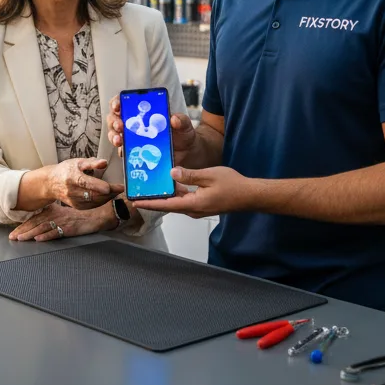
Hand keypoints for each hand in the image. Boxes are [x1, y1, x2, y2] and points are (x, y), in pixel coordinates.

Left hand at [9, 201, 117, 241]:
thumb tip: (44, 222)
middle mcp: (56, 215)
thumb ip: (55, 216)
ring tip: (20, 239)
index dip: (24, 225)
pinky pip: (55, 232)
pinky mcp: (69, 228)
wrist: (98, 214)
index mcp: (54, 211)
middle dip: (22, 230)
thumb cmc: (83, 215)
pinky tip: (38, 239)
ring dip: (30, 234)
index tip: (15, 232)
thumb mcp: (66, 213)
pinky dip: (46, 236)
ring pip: (42, 228)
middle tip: (12, 237)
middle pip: (36, 223)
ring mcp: (62, 222)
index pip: (36, 219)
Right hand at [45, 157, 111, 208]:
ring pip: (94, 201)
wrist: (51, 183)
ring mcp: (74, 200)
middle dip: (109, 192)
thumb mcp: (77, 162)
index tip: (112, 186)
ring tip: (116, 191)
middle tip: (121, 188)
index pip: (87, 182)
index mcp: (72, 177)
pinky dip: (101, 201)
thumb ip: (91, 163)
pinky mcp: (76, 206)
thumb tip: (104, 163)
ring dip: (107, 198)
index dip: (100, 186)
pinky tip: (108, 196)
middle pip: (93, 194)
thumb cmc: (66, 170)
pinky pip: (92, 206)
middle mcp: (72, 191)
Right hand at [106, 95, 195, 164]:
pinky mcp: (134, 152)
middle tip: (120, 126)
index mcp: (143, 111)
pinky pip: (124, 152)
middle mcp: (134, 123)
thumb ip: (181, 120)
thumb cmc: (182, 133)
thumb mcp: (184, 124)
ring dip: (114, 136)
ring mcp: (132, 138)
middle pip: (115, 119)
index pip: (124, 102)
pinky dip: (122, 152)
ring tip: (119, 140)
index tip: (117, 106)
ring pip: (115, 135)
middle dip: (114, 121)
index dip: (117, 102)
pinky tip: (124, 153)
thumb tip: (174, 119)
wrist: (187, 153)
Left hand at [131, 165, 254, 217]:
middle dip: (153, 199)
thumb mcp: (209, 175)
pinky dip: (176, 194)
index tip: (135, 202)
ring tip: (151, 187)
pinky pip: (185, 201)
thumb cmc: (232, 185)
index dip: (149, 203)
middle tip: (139, 191)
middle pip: (169, 205)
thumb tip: (171, 173)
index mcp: (193, 204)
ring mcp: (198, 209)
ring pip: (177, 203)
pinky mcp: (203, 205)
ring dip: (165, 196)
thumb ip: (189, 175)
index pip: (166, 205)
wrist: (249, 195)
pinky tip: (172, 184)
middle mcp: (193, 210)